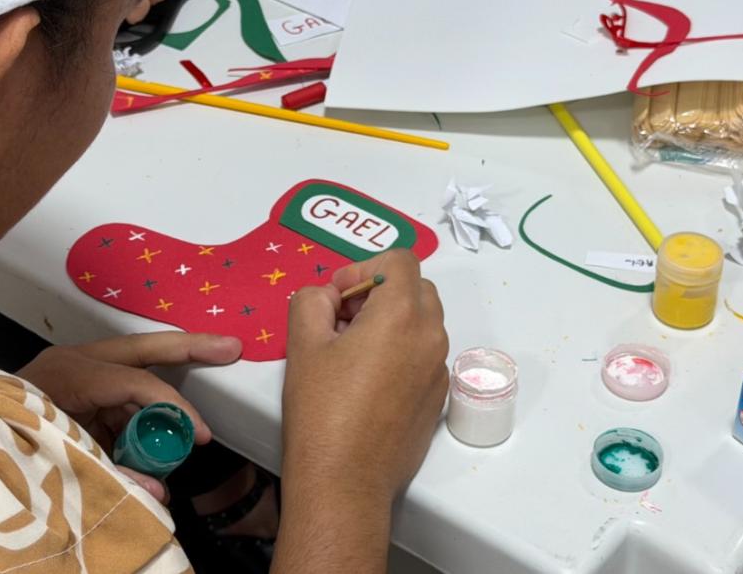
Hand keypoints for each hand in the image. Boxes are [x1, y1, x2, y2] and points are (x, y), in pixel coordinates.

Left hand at [17, 331, 241, 502]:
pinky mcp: (74, 393)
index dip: (175, 408)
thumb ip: (113, 476)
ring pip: (133, 375)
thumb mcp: (61, 462)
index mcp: (68, 374)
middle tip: (232, 346)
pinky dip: (139, 419)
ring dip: (163, 400)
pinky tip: (155, 442)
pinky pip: (117, 400)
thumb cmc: (7, 444)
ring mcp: (74, 374)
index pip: (137, 382)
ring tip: (193, 427)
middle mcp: (74, 363)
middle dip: (190, 348)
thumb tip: (161, 493)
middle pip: (143, 349)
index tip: (202, 436)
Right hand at [281, 250, 448, 505]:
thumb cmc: (321, 411)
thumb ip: (312, 301)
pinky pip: (424, 356)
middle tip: (342, 319)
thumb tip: (328, 296)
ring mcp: (439, 370)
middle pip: (416, 288)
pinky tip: (367, 381)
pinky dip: (401, 351)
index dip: (363, 268)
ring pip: (422, 323)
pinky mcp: (437, 398)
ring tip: (350, 350)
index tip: (337, 297)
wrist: (345, 481)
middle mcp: (431, 337)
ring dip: (391, 321)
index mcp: (401, 315)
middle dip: (380, 292)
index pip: (399, 260)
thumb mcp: (303, 345)